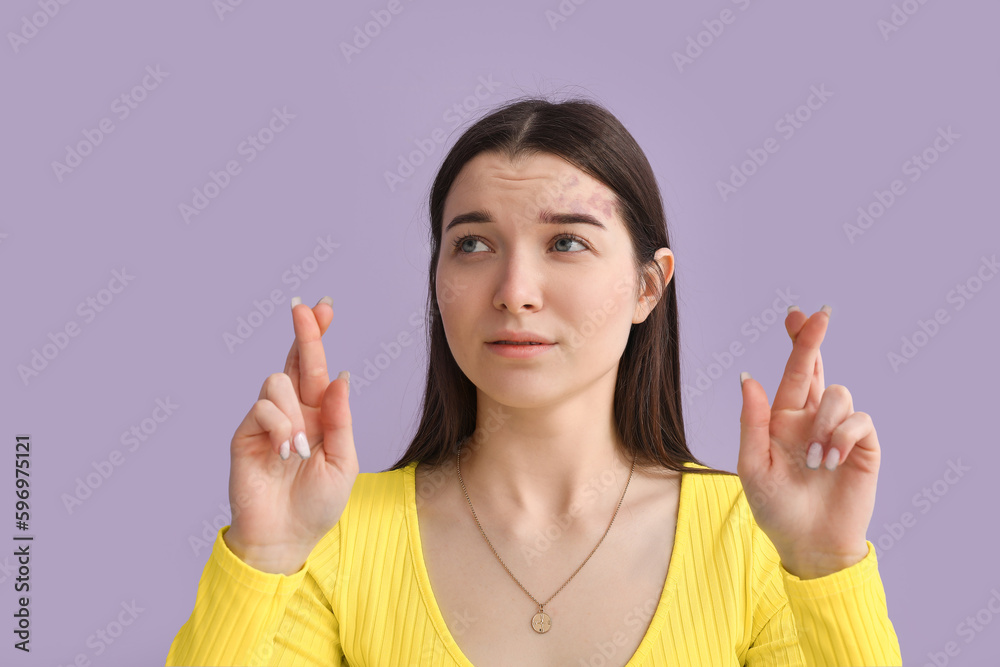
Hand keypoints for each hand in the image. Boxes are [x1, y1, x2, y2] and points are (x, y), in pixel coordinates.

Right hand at [224, 296, 357, 573]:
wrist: (287, 538)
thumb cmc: (317, 505)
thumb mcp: (342, 460)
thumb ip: (340, 419)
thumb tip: (340, 376)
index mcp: (318, 415)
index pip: (316, 368)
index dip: (317, 336)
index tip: (323, 306)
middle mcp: (292, 412)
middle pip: (295, 361)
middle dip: (303, 333)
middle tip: (305, 308)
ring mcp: (266, 422)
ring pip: (277, 383)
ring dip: (296, 412)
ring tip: (300, 449)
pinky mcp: (246, 435)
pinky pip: (263, 408)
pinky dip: (281, 426)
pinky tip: (286, 452)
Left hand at [736, 305, 879, 578]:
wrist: (808, 543)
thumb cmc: (775, 507)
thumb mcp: (753, 465)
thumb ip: (752, 421)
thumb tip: (749, 377)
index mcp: (782, 419)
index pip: (792, 373)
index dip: (797, 342)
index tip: (797, 314)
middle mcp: (812, 419)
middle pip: (817, 368)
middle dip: (814, 340)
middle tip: (819, 315)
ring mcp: (838, 431)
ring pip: (838, 394)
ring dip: (824, 422)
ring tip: (814, 459)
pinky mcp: (863, 447)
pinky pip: (858, 421)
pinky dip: (841, 436)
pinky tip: (830, 461)